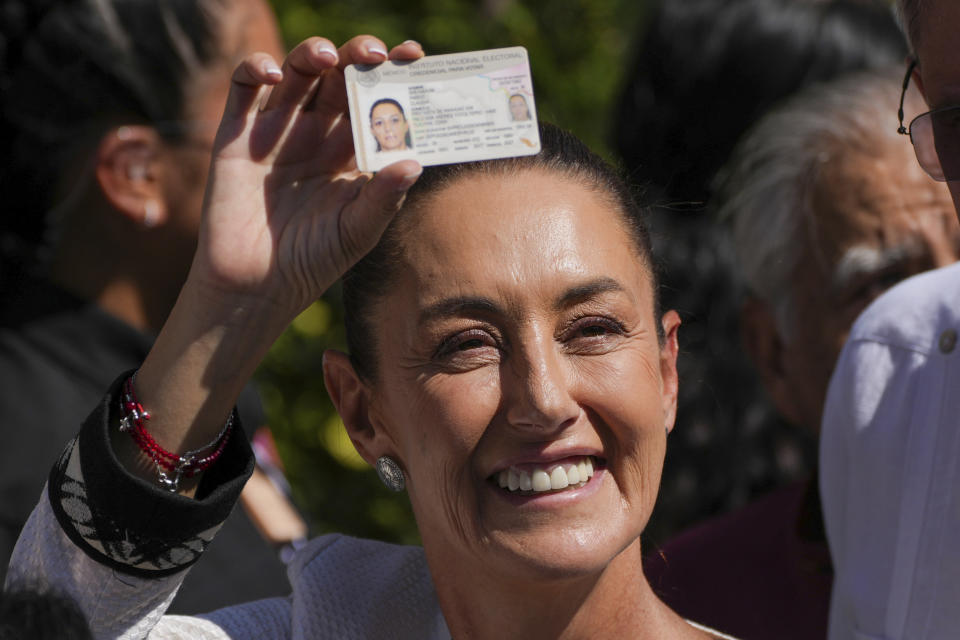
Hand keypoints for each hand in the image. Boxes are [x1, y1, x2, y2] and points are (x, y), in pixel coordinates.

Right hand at [191, 35, 423, 320]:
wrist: (256, 286)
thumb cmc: (313, 261)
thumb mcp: (357, 231)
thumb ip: (384, 197)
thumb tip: (415, 162)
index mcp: (351, 151)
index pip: (376, 101)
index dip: (394, 76)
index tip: (414, 57)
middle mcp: (317, 133)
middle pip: (340, 78)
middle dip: (359, 57)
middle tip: (377, 54)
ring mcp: (278, 129)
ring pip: (297, 72)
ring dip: (313, 53)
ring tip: (329, 57)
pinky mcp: (237, 133)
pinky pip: (246, 87)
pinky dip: (256, 68)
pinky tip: (274, 73)